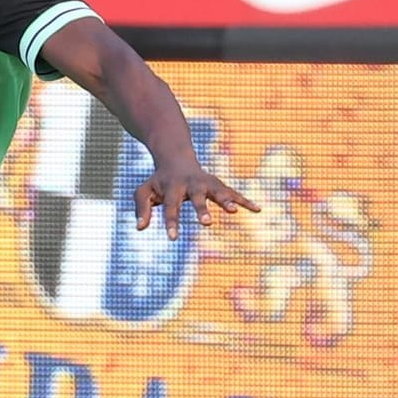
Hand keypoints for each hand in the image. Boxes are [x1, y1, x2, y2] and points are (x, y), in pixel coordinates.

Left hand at [135, 160, 259, 240]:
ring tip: (234, 211)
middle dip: (201, 209)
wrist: (176, 159)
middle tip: (206, 223)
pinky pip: (233, 192)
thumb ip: (142, 208)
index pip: (171, 207)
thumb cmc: (159, 181)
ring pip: (218, 191)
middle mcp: (191, 184)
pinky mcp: (218, 185)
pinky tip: (257, 209)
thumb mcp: (144, 191)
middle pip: (197, 197)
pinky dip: (245, 200)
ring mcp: (207, 183)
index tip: (173, 238)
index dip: (172, 222)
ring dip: (225, 200)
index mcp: (172, 188)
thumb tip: (140, 227)